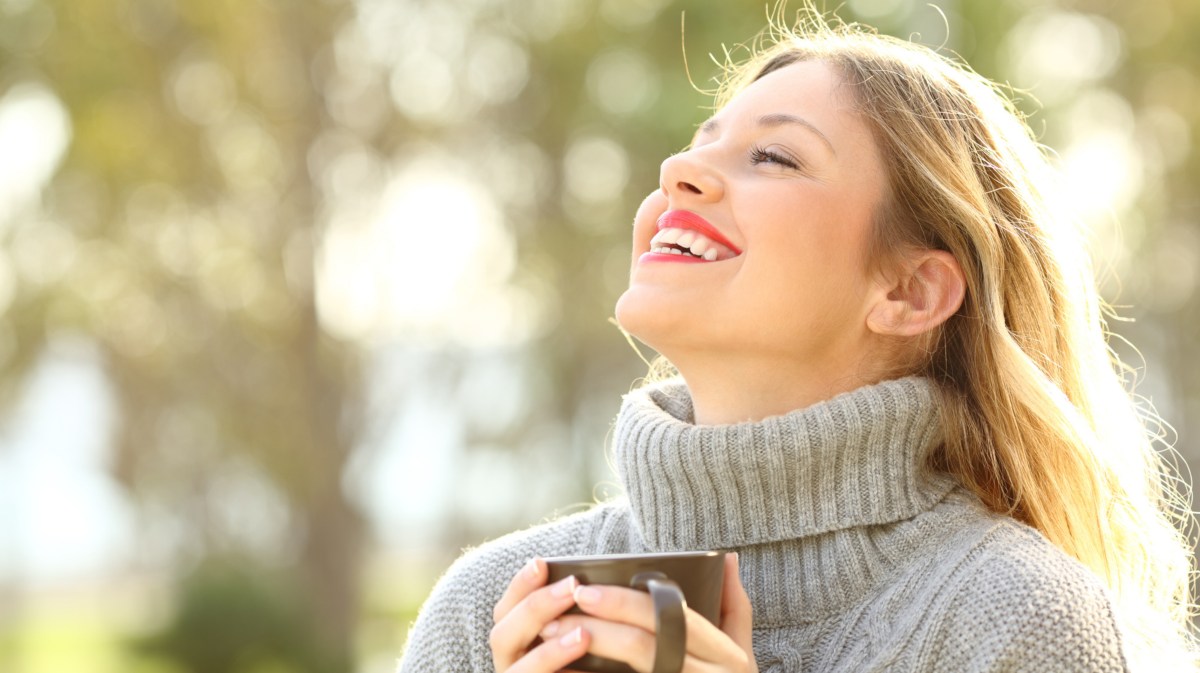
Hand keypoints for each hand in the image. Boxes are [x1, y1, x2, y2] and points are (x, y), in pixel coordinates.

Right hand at [490, 557, 590, 671]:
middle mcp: (508, 666)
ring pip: (518, 671)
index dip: (518, 586)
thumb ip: (571, 617)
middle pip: (501, 635)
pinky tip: (586, 672)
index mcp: (514, 644)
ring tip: (583, 635)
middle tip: (571, 588)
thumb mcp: (577, 636)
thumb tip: (587, 586)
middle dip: (535, 609)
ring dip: (549, 652)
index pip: (505, 610)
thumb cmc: (588, 664)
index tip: (541, 563)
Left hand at [539, 553, 757, 672]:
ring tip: (550, 636)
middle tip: (556, 613)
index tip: (586, 589)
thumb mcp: (742, 653)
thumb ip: (734, 607)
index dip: (626, 603)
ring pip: (630, 670)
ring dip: (587, 651)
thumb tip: (727, 559)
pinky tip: (562, 671)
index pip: (671, 619)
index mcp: (726, 657)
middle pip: (642, 647)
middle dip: (596, 626)